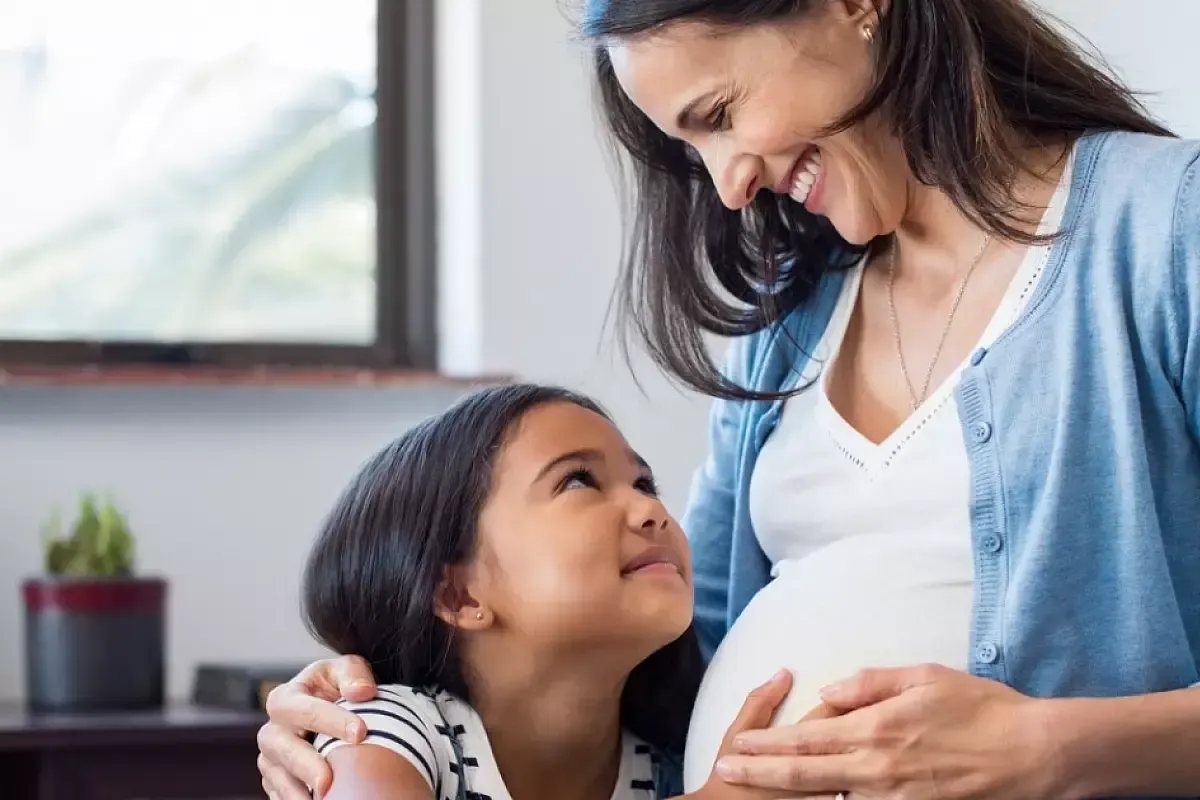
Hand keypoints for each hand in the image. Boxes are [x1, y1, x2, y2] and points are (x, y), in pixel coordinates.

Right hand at [256, 655, 377, 799]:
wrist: (329, 712)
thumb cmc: (335, 688)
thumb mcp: (344, 671)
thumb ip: (352, 674)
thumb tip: (361, 691)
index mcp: (286, 699)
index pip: (303, 708)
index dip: (331, 720)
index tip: (360, 732)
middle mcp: (272, 730)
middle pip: (282, 748)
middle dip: (306, 765)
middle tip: (328, 781)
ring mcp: (271, 760)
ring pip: (278, 778)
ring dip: (297, 791)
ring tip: (323, 798)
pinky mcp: (275, 783)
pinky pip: (280, 796)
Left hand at [714, 664, 1056, 799]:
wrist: (1035, 754)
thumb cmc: (982, 709)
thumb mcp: (923, 677)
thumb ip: (870, 683)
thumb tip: (830, 692)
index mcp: (876, 729)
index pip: (806, 739)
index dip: (766, 746)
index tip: (735, 748)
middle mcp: (878, 769)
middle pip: (804, 774)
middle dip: (760, 774)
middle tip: (725, 773)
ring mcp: (895, 799)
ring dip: (790, 796)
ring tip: (758, 792)